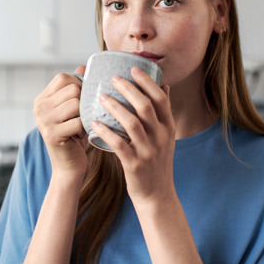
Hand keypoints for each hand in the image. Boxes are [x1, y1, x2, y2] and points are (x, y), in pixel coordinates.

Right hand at [33, 67, 87, 178]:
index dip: (79, 85)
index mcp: (42, 99)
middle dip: (84, 102)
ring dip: (85, 115)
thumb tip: (84, 65)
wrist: (69, 166)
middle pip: (73, 89)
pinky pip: (79, 121)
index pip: (64, 78)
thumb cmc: (74, 135)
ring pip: (76, 103)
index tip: (82, 100)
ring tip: (80, 126)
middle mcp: (39, 107)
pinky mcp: (51, 134)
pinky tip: (80, 136)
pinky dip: (85, 128)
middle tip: (82, 117)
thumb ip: (76, 87)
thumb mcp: (74, 109)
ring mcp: (43, 120)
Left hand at [91, 66, 175, 205]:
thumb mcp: (166, 136)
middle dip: (128, 89)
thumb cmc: (157, 161)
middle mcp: (161, 137)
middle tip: (112, 78)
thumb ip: (164, 111)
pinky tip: (94, 123)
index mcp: (168, 127)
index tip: (132, 68)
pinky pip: (119, 144)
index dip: (147, 82)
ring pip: (132, 123)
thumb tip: (164, 85)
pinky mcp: (134, 164)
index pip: (160, 98)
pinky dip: (106, 132)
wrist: (157, 195)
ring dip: (115, 107)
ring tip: (101, 97)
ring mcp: (148, 151)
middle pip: (146, 107)